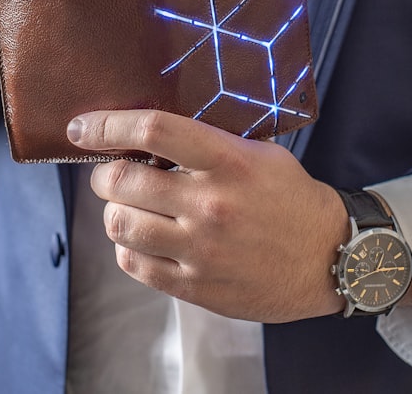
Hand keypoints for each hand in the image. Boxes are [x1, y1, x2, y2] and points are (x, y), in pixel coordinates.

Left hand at [67, 109, 350, 322]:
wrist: (330, 258)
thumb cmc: (292, 199)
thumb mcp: (261, 155)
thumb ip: (212, 142)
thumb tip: (154, 132)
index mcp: (228, 162)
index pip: (153, 131)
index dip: (107, 125)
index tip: (81, 127)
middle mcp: (210, 204)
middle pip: (123, 181)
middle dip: (105, 174)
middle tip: (111, 174)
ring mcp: (201, 249)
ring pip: (120, 225)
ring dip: (115, 212)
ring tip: (129, 208)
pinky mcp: (196, 286)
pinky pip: (135, 264)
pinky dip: (127, 248)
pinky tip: (144, 239)